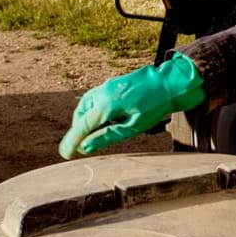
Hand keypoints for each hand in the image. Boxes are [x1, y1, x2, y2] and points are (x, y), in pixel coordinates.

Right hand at [59, 53, 204, 158]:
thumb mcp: (133, 127)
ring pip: (86, 105)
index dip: (72, 141)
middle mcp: (103, 92)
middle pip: (81, 115)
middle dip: (78, 131)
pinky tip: (104, 119)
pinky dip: (93, 110)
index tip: (64, 154)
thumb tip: (85, 147)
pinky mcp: (113, 83)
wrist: (170, 82)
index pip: (82, 126)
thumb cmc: (155, 106)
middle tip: (81, 147)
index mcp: (107, 104)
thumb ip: (107, 136)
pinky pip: (95, 98)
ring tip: (93, 134)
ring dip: (85, 120)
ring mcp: (107, 86)